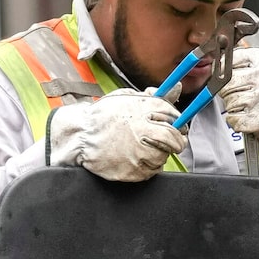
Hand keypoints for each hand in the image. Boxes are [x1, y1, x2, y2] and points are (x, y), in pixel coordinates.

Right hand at [65, 88, 184, 180]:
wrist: (80, 136)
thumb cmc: (104, 117)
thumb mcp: (128, 98)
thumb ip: (156, 97)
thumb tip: (178, 87)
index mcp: (144, 110)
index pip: (174, 117)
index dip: (178, 124)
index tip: (177, 127)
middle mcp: (142, 130)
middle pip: (173, 140)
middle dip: (176, 142)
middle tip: (171, 143)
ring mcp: (138, 153)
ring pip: (163, 157)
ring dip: (159, 154)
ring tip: (142, 148)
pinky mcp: (133, 170)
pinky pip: (152, 171)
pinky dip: (148, 166)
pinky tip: (134, 157)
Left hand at [219, 46, 258, 149]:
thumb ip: (239, 59)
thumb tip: (216, 63)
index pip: (229, 61)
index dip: (223, 71)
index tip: (226, 76)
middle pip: (227, 85)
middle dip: (228, 92)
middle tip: (239, 94)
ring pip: (229, 102)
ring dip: (233, 107)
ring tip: (246, 105)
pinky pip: (233, 119)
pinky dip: (235, 121)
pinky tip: (245, 117)